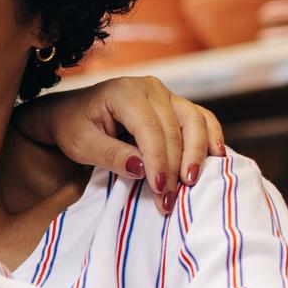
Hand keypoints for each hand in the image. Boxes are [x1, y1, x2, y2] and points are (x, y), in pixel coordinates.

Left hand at [15, 74, 224, 213]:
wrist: (71, 112)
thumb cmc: (73, 127)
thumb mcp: (82, 143)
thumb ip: (110, 155)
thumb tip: (142, 168)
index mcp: (126, 92)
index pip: (150, 130)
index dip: (158, 162)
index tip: (159, 190)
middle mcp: (151, 88)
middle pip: (175, 129)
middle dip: (175, 166)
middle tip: (169, 199)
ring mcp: (166, 94)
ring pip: (194, 121)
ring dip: (196, 153)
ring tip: (191, 182)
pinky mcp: (174, 105)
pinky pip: (200, 118)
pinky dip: (210, 135)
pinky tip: (216, 156)